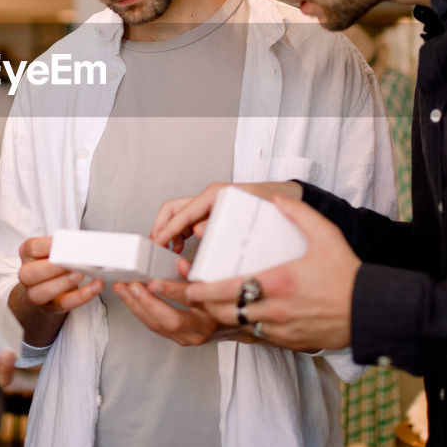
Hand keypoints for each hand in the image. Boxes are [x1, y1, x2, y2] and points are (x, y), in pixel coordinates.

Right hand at [15, 236, 103, 314]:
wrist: (47, 291)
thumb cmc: (54, 266)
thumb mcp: (54, 253)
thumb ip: (64, 248)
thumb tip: (83, 245)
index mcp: (28, 256)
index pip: (31, 248)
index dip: (47, 244)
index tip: (63, 242)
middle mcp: (27, 276)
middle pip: (29, 273)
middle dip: (51, 267)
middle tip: (71, 261)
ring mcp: (35, 294)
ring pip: (43, 291)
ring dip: (64, 283)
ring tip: (81, 275)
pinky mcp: (50, 307)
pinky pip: (63, 304)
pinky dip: (80, 296)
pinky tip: (94, 287)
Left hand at [113, 277, 237, 345]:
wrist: (237, 327)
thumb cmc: (227, 301)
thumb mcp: (219, 284)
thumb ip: (198, 275)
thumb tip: (180, 264)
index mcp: (213, 313)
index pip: (190, 302)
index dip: (171, 291)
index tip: (154, 282)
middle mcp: (200, 330)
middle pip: (169, 320)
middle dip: (146, 302)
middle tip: (130, 285)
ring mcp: (188, 338)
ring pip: (157, 325)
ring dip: (136, 306)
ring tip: (122, 289)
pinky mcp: (178, 339)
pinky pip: (155, 326)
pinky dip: (140, 312)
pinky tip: (129, 299)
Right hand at [150, 180, 302, 252]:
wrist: (289, 200)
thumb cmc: (271, 206)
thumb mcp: (249, 216)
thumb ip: (222, 225)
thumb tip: (197, 231)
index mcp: (215, 194)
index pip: (182, 212)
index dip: (167, 229)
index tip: (157, 244)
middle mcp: (210, 197)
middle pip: (173, 209)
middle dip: (161, 227)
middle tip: (157, 248)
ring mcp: (210, 204)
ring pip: (179, 215)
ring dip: (170, 231)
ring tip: (171, 252)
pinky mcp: (213, 212)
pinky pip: (189, 220)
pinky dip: (181, 233)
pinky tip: (183, 247)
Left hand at [186, 195, 359, 350]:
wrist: (370, 311)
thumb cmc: (347, 275)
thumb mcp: (326, 235)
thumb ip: (299, 213)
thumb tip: (276, 198)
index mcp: (278, 282)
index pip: (227, 290)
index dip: (201, 290)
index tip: (187, 284)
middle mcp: (274, 309)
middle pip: (223, 313)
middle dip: (202, 306)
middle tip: (189, 296)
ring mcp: (281, 329)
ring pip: (237, 327)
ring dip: (221, 317)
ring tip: (209, 304)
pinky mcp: (288, 342)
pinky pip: (257, 336)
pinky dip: (244, 327)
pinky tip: (240, 316)